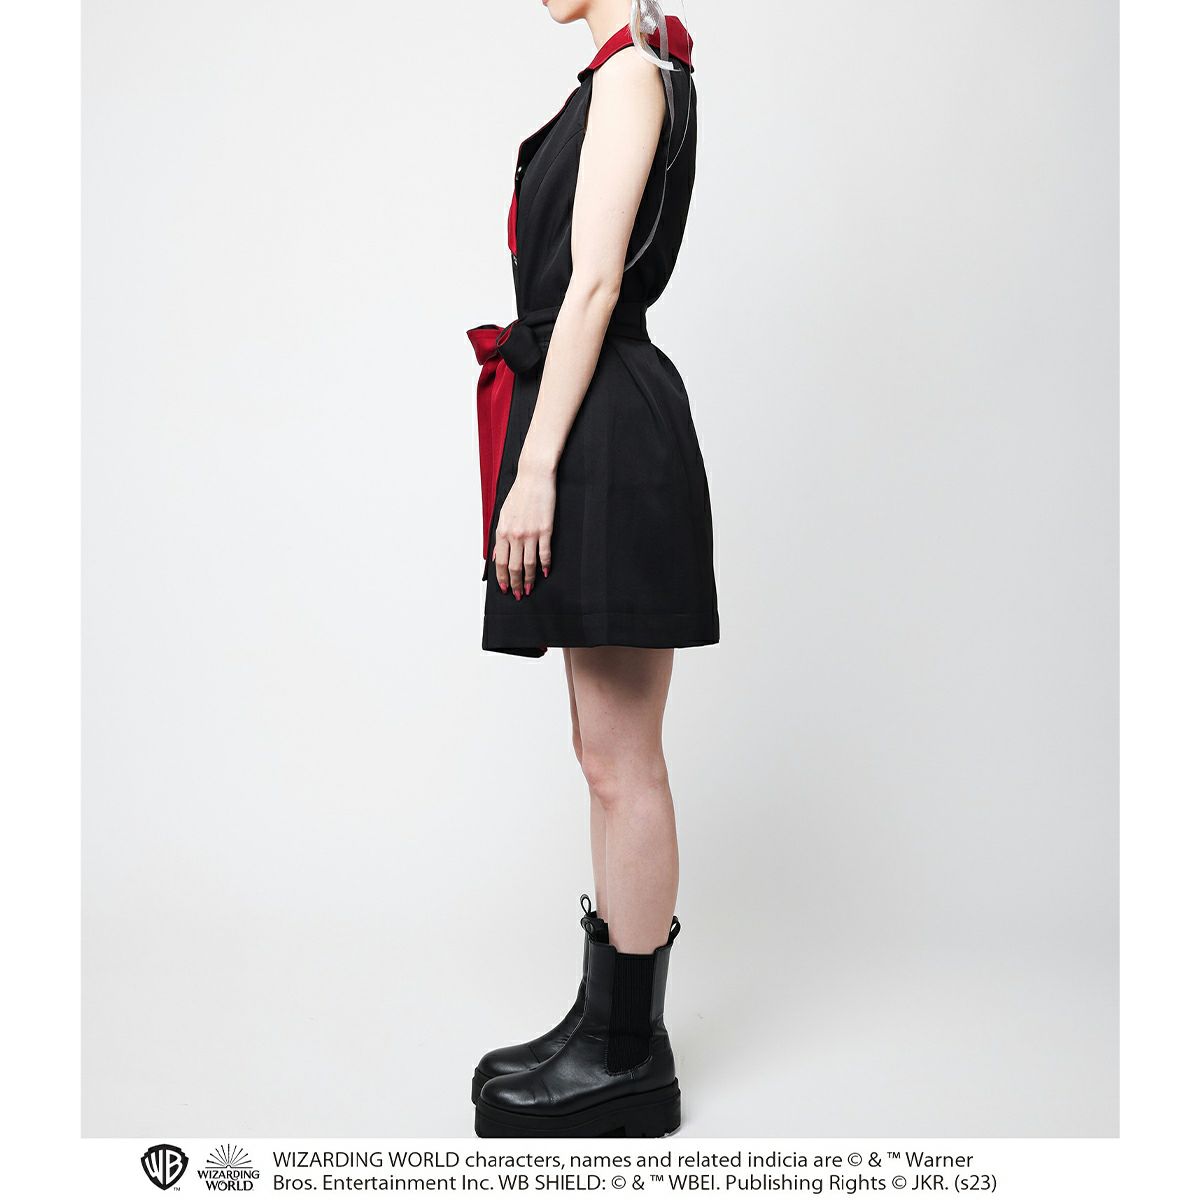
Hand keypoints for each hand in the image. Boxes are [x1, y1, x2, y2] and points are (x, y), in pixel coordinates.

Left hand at [494, 467, 554, 597]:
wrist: (534, 477)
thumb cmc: (519, 493)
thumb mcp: (503, 514)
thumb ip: (500, 537)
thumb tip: (496, 555)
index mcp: (503, 531)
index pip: (501, 562)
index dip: (502, 577)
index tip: (504, 588)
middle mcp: (515, 535)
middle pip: (514, 567)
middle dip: (514, 584)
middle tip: (517, 594)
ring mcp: (531, 533)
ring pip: (528, 564)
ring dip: (528, 579)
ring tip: (529, 588)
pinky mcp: (545, 530)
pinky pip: (544, 553)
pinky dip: (545, 565)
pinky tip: (545, 572)